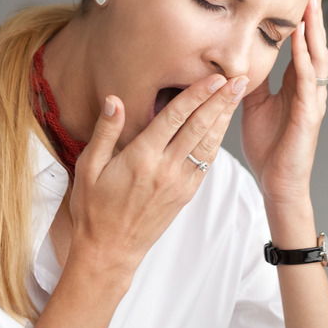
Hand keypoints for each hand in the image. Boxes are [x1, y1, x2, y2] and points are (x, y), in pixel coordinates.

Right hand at [67, 73, 247, 272]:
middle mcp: (165, 169)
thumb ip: (105, 132)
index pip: (175, 118)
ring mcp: (179, 183)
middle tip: (239, 78)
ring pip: (208, 144)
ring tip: (238, 95)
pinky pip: (205, 163)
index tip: (214, 77)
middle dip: (221, 100)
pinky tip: (223, 126)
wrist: (110, 250)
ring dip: (225, 118)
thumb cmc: (94, 208)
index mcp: (141, 158)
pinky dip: (217, 141)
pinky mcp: (186, 195)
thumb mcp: (88, 167)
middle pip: (199, 127)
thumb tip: (115, 100)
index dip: (197, 94)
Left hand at [241, 0, 327, 208]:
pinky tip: (302, 41)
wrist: (277, 184)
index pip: (302, 40)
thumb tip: (235, 55)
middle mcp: (310, 87)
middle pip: (315, 40)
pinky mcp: (309, 115)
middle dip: (315, 10)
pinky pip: (308, 82)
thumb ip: (249, 78)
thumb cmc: (268, 147)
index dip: (303, 13)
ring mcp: (312, 100)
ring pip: (317, 55)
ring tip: (312, 0)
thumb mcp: (252, 104)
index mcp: (296, 83)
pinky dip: (305, 59)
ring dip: (314, 28)